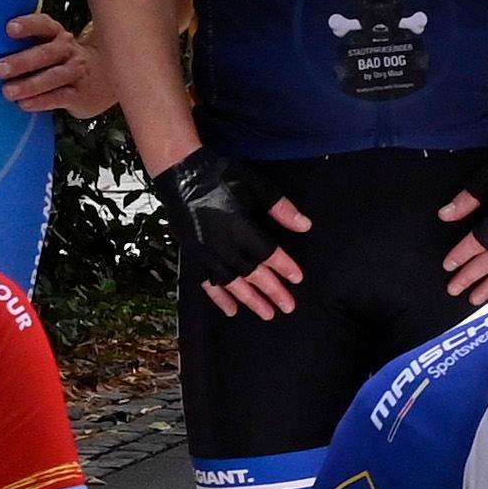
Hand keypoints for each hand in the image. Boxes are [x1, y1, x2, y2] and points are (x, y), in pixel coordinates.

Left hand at [0, 9, 109, 119]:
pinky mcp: (80, 95)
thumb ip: (27, 46)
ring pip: (54, 77)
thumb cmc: (64, 61)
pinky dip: (41, 101)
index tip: (9, 29)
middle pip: (46, 53)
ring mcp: (77, 72)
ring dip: (30, 84)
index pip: (44, 25)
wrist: (104, 80)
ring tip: (8, 92)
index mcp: (57, 35)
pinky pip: (60, 97)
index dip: (28, 26)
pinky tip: (25, 104)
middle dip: (22, 61)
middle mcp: (69, 51)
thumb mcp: (52, 47)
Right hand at [156, 151, 305, 314]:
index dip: (284, 267)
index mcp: (240, 228)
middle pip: (252, 274)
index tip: (297, 278)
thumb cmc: (221, 177)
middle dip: (272, 291)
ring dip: (250, 300)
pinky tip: (231, 310)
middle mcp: (223, 245)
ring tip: (266, 313)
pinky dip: (219, 298)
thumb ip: (281, 209)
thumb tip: (305, 226)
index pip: (268, 254)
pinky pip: (207, 282)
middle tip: (288, 307)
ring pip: (232, 283)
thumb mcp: (257, 187)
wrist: (182, 174)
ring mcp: (207, 252)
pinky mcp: (195, 254)